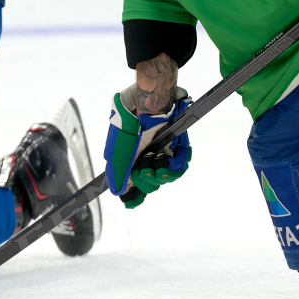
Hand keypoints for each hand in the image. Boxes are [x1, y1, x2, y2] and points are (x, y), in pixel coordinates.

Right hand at [103, 86, 191, 208]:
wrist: (150, 97)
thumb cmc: (130, 117)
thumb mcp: (118, 146)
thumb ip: (117, 170)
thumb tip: (116, 191)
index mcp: (129, 157)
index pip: (132, 183)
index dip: (134, 195)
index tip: (132, 201)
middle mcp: (145, 155)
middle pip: (150, 184)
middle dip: (147, 182)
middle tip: (143, 170)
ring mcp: (161, 150)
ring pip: (167, 177)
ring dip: (162, 176)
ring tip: (158, 165)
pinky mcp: (177, 144)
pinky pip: (182, 163)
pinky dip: (179, 163)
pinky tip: (173, 159)